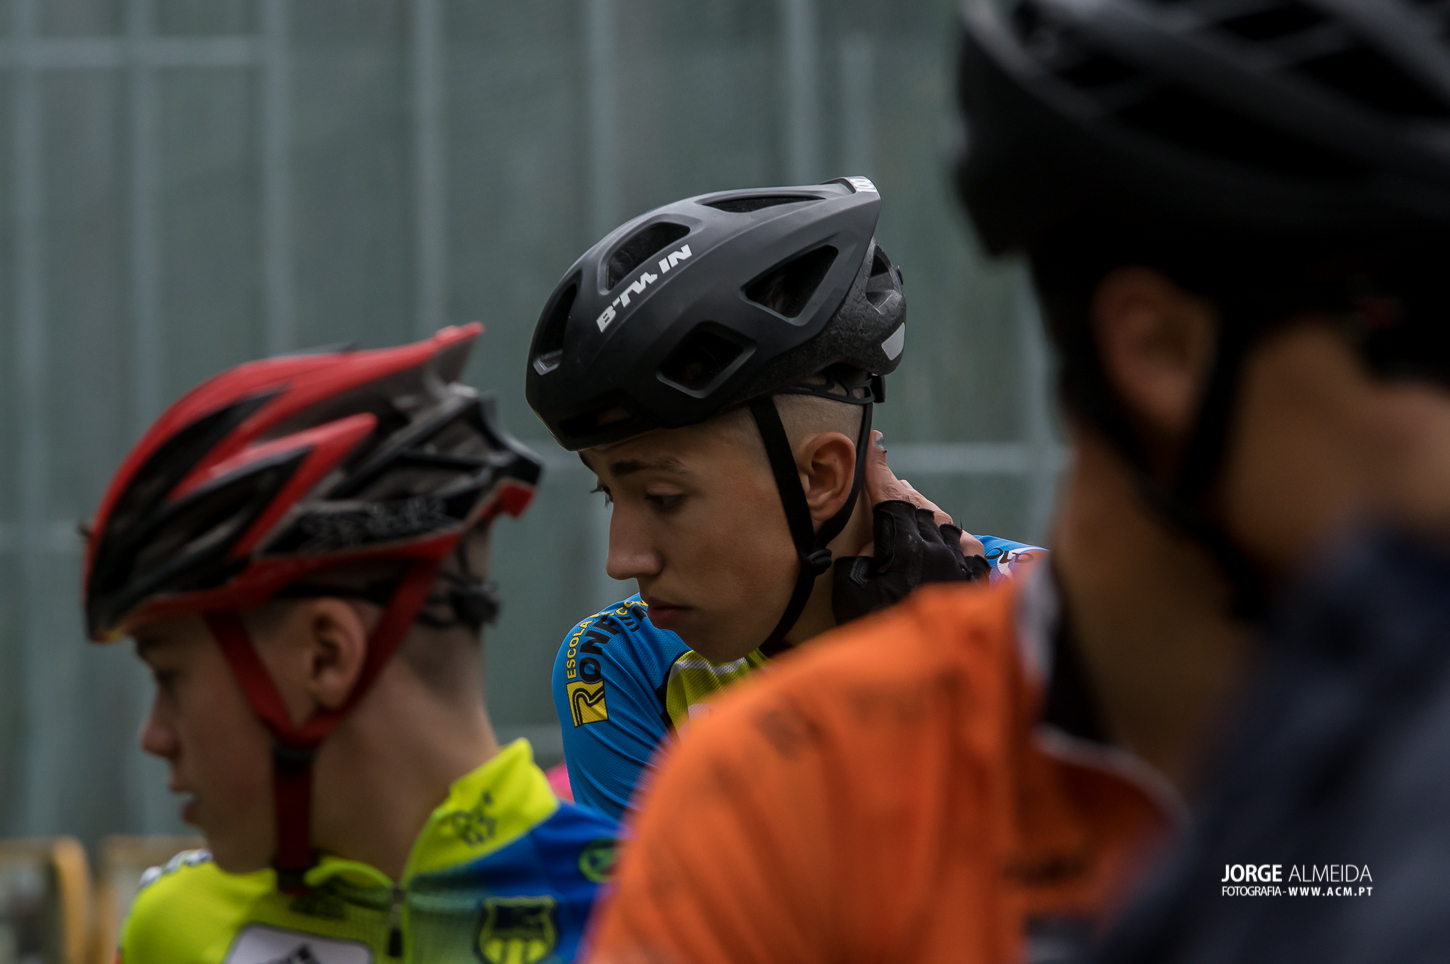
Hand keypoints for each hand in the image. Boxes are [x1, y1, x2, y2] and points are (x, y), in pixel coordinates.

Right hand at [831, 432, 990, 624]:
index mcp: (908, 549)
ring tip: (911, 511)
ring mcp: (964, 567)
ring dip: (926, 514)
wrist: (928, 676)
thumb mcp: (851, 596)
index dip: (879, 469)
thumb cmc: (879, 635)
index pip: (891, 497)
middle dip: (900, 493)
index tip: (874, 443)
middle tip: (885, 483)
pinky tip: (948, 539)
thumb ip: (859, 561)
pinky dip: (954, 539)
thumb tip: (873, 545)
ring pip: (947, 525)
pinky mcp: (979, 586)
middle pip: (920, 507)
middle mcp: (941, 551)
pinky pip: (969, 549)